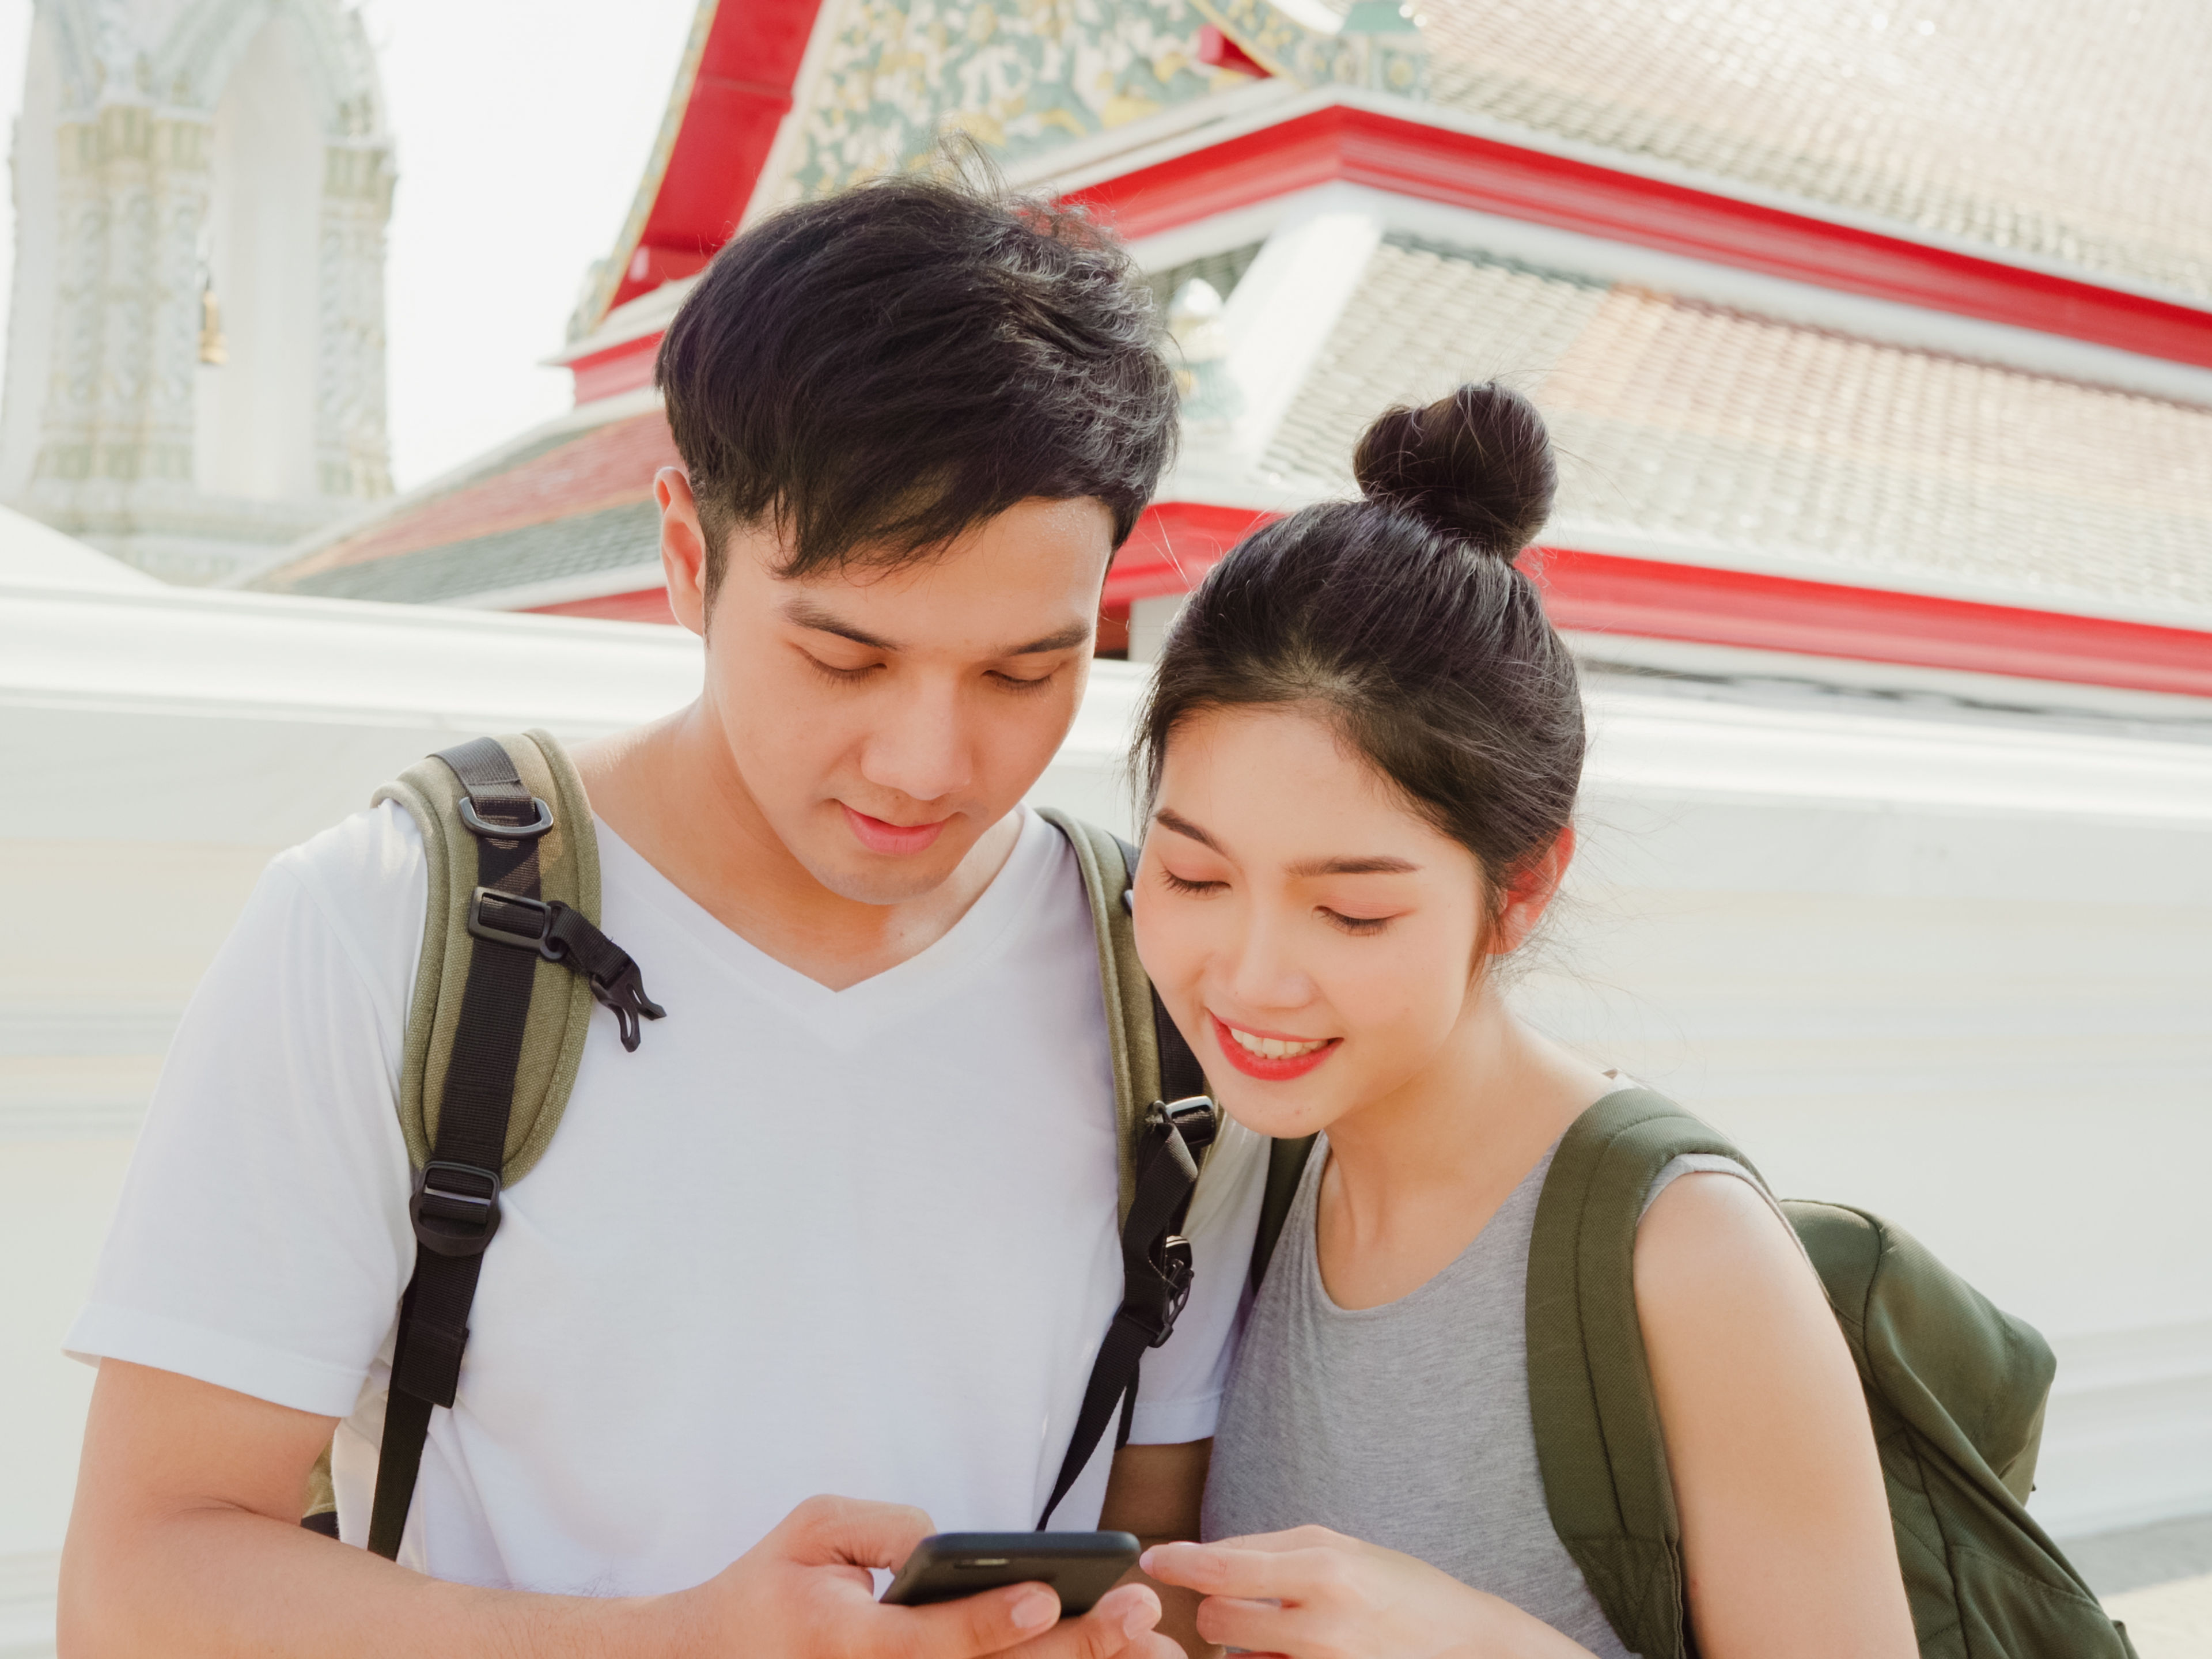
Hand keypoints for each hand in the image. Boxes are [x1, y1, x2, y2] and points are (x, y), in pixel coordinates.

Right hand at [668, 1494, 1182, 1658]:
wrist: (724, 1658)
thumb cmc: (774, 1585)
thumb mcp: (813, 1528)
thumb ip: (883, 1527)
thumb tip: (948, 1544)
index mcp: (849, 1642)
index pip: (930, 1639)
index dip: (989, 1622)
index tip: (1045, 1597)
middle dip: (1070, 1649)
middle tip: (1133, 1617)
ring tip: (1142, 1642)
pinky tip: (1104, 1657)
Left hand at [1142, 1529, 1573, 1658]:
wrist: (1466, 1646)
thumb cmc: (1401, 1590)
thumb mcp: (1339, 1547)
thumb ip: (1268, 1549)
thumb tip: (1203, 1555)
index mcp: (1324, 1571)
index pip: (1223, 1566)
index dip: (1178, 1561)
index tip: (1153, 1558)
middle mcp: (1321, 1626)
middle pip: (1215, 1621)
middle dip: (1216, 1609)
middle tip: (1241, 1601)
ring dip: (1240, 1645)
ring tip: (1279, 1631)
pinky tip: (1289, 1651)